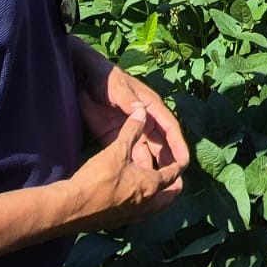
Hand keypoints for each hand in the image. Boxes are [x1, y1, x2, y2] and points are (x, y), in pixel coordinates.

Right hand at [64, 108, 185, 230]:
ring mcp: (132, 217)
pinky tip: (130, 197)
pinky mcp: (116, 223)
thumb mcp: (117, 150)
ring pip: (154, 209)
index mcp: (151, 185)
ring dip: (158, 197)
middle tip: (173, 176)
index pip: (174, 174)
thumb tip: (141, 111)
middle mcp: (146, 205)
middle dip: (174, 186)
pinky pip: (137, 214)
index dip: (179, 163)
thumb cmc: (98, 178)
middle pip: (169, 198)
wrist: (72, 208)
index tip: (183, 159)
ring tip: (154, 185)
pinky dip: (140, 205)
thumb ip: (132, 130)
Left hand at [72, 43, 190, 173]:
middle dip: (169, 162)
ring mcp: (130, 130)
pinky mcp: (114, 136)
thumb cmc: (104, 77)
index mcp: (150, 106)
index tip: (185, 162)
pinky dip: (134, 166)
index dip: (178, 145)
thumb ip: (126, 99)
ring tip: (158, 188)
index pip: (169, 128)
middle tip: (175, 182)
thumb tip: (140, 110)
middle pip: (162, 144)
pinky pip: (129, 154)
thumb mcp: (116, 87)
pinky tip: (136, 182)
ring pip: (147, 151)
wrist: (81, 77)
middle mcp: (145, 120)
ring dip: (152, 168)